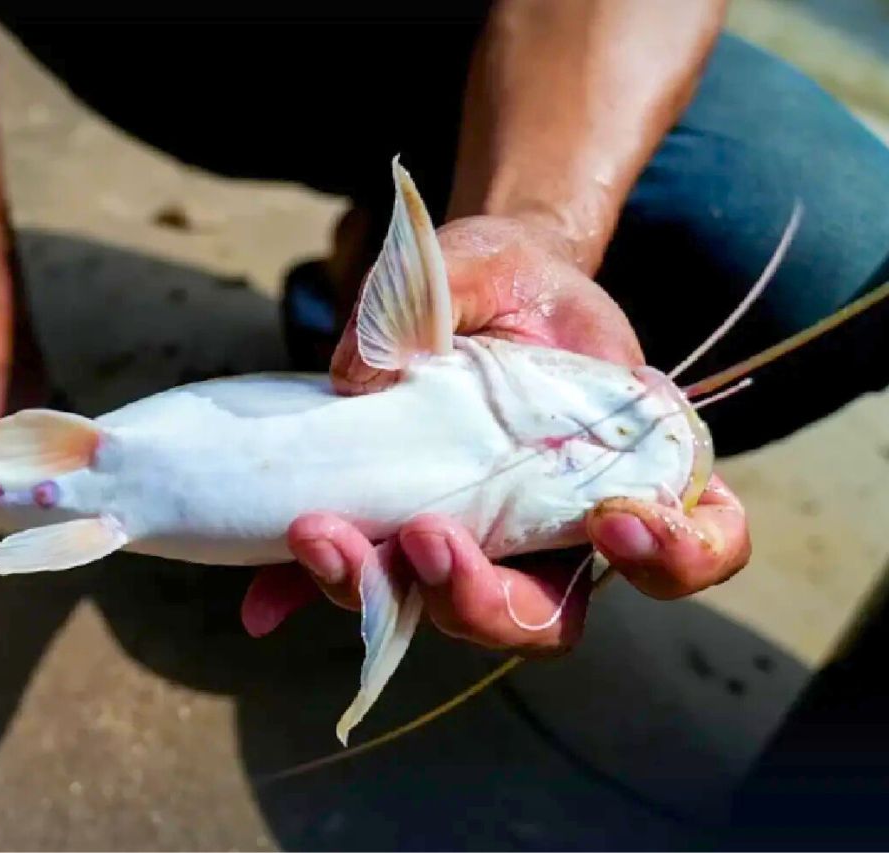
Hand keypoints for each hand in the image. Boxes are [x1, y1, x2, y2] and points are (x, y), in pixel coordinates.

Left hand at [242, 216, 749, 650]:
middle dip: (485, 601)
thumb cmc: (511, 281)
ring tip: (318, 535)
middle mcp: (562, 528)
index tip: (616, 522)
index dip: (673, 555)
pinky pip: (371, 587)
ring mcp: (483, 544)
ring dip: (384, 595)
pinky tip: (259, 597)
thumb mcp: (488, 259)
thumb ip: (445, 293)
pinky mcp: (410, 541)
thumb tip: (357, 375)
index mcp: (631, 463)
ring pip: (451, 612)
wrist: (472, 296)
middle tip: (425, 538)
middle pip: (551, 616)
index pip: (697, 543)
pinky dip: (313, 591)